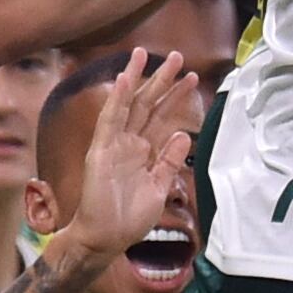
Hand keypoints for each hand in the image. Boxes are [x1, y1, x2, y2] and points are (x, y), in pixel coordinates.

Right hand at [55, 50, 201, 264]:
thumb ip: (169, 160)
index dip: (176, 96)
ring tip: (143, 54)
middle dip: (161, 79)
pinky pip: (108, 121)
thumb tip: (183, 134)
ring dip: (135, 78)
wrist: (106, 238)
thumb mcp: (159, 186)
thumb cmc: (129, 218)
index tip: (192, 77)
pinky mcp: (100, 151)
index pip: (161, 116)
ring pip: (126, 104)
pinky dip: (115, 100)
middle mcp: (128, 143)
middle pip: (146, 103)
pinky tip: (122, 79)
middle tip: (178, 55)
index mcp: (143, 151)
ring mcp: (113, 144)